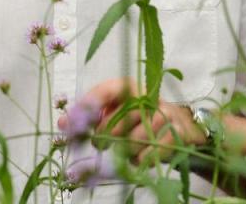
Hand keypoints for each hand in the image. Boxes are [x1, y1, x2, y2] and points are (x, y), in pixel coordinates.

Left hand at [59, 78, 207, 163]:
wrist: (182, 127)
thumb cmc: (140, 118)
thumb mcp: (115, 112)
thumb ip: (90, 116)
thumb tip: (63, 123)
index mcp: (128, 86)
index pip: (104, 91)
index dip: (88, 107)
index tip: (74, 123)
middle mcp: (147, 96)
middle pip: (118, 120)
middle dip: (105, 136)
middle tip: (99, 143)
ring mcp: (164, 113)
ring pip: (134, 139)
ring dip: (124, 150)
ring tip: (123, 150)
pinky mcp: (177, 132)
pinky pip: (151, 152)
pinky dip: (141, 159)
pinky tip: (139, 158)